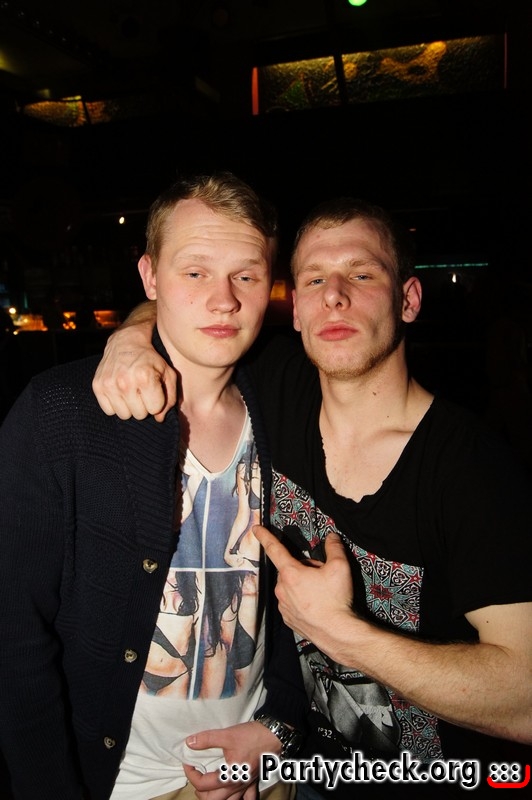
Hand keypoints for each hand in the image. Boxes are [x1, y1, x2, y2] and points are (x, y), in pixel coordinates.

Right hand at [92, 322, 176, 420]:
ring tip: (132, 392)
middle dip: (144, 405)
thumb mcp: (168, 374)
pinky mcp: (97, 386)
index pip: (155, 409)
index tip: (154, 390)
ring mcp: (109, 384)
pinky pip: (109, 411)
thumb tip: (159, 419)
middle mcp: (125, 382)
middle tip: (142, 390)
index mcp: (144, 377)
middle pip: (139, 414)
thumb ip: (170, 398)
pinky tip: (120, 393)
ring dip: (130, 406)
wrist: (126, 342)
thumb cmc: (150, 360)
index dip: (157, 401)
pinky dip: (116, 405)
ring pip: (124, 415)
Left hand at [183, 721, 279, 799]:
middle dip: (200, 791)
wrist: (275, 736)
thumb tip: (189, 742)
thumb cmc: (252, 736)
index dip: (191, 774)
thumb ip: (207, 739)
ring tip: (209, 787)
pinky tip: (234, 795)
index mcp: (228, 776)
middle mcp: (236, 786)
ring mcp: (245, 786)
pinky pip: (248, 799)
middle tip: (196, 775)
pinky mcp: (253, 782)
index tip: (187, 762)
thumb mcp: (227, 735)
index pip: (202, 784)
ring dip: (215, 798)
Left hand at [253, 526, 354, 647]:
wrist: (338, 634)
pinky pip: (291, 603)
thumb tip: (332, 537)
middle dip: (302, 568)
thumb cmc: (336, 599)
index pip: (275, 549)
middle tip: (321, 576)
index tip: (256, 529)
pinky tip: (316, 607)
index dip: (265, 536)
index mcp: (290, 573)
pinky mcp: (288, 620)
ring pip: (289, 587)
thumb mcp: (340, 567)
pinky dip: (300, 601)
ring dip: (301, 585)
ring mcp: (283, 606)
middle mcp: (281, 589)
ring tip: (321, 594)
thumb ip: (334, 547)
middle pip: (290, 570)